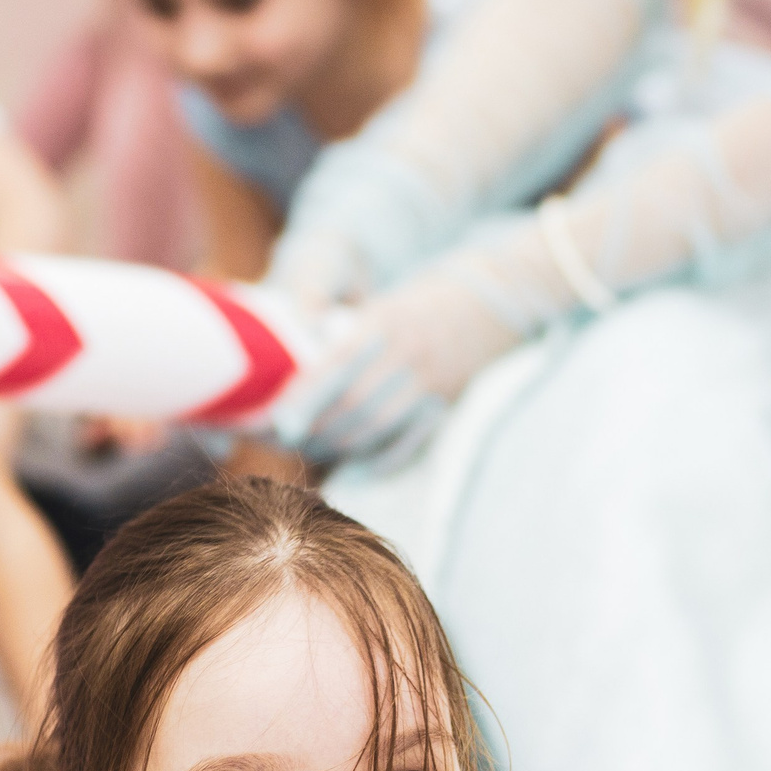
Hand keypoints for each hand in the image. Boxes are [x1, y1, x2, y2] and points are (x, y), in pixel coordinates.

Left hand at [265, 267, 513, 468]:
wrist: (493, 302)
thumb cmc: (420, 303)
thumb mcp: (381, 306)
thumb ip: (341, 336)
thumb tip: (294, 365)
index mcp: (387, 322)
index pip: (337, 365)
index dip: (304, 397)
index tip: (277, 420)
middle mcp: (410, 353)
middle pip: (353, 404)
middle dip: (314, 428)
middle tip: (286, 440)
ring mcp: (432, 383)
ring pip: (376, 427)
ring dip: (338, 446)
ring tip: (312, 449)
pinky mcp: (447, 406)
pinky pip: (408, 443)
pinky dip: (376, 461)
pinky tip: (354, 468)